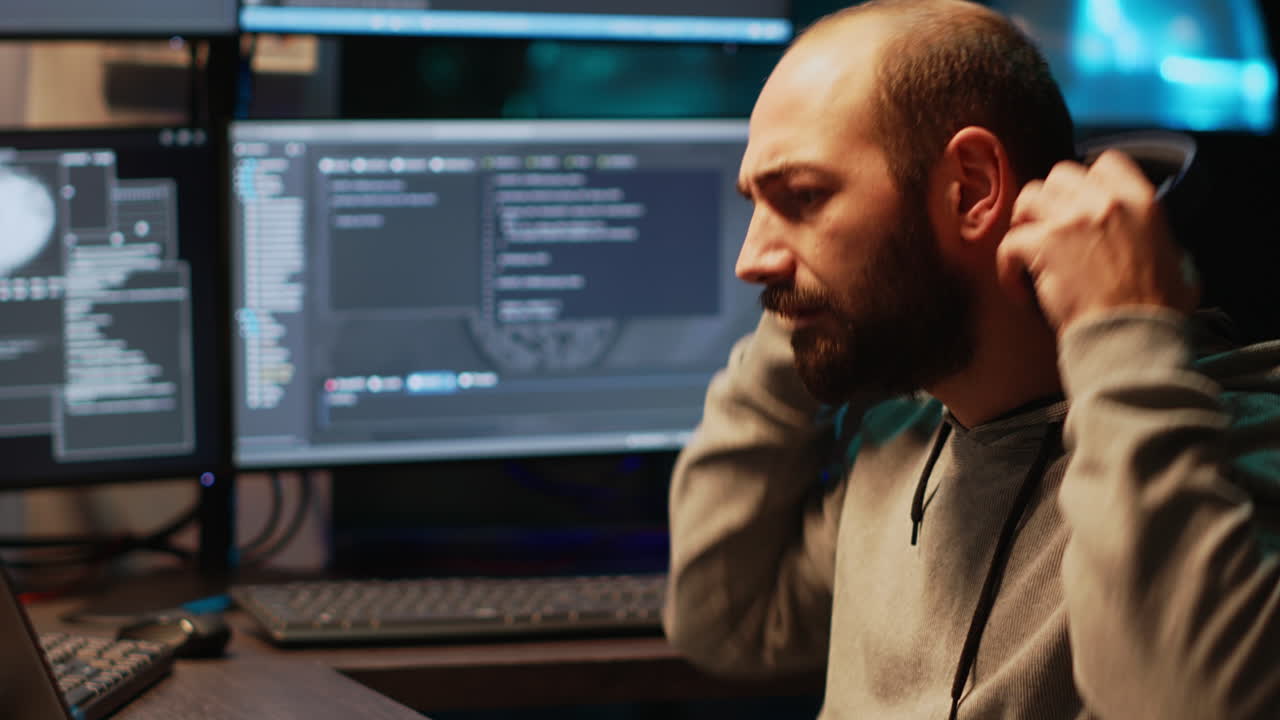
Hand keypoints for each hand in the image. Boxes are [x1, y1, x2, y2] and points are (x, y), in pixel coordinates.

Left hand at [997, 150, 1198, 337]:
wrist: (1132, 334)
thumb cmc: (1156, 308)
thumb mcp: (1178, 261)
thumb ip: (1160, 241)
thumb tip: (1158, 246)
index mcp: (1141, 201)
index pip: (1107, 162)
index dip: (1088, 180)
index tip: (1080, 200)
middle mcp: (1104, 202)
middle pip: (1060, 176)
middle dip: (1051, 198)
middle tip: (1048, 224)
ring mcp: (1071, 221)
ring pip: (1028, 198)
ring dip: (1024, 220)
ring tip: (1027, 245)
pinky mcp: (1043, 245)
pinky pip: (1009, 242)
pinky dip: (1007, 265)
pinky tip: (1017, 285)